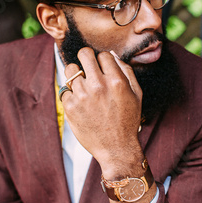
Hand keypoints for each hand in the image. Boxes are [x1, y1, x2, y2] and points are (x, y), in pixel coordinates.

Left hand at [62, 48, 143, 178]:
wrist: (116, 148)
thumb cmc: (127, 120)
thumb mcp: (136, 94)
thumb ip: (126, 71)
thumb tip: (112, 55)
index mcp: (116, 81)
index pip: (103, 55)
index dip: (102, 60)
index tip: (102, 68)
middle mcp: (98, 86)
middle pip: (84, 54)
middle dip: (85, 58)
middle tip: (87, 66)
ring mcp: (82, 96)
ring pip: (70, 69)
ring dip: (76, 75)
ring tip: (83, 85)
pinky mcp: (70, 107)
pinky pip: (65, 89)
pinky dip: (71, 94)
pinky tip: (80, 102)